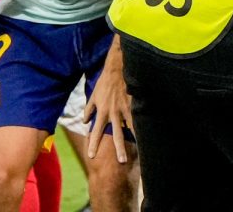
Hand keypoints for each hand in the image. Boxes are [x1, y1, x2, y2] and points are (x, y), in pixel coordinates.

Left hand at [84, 35, 132, 162]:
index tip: (92, 155)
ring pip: (130, 128)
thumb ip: (89, 110)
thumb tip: (85, 121)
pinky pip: (137, 118)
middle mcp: (113, 114)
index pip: (96, 131)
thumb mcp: (93, 96)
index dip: (93, 144)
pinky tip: (147, 135)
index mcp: (102, 112)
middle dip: (118, 148)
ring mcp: (124, 110)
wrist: (116, 70)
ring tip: (140, 151)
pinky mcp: (133, 105)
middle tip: (121, 161)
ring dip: (135, 140)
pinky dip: (141, 126)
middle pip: (116, 135)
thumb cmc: (104, 83)